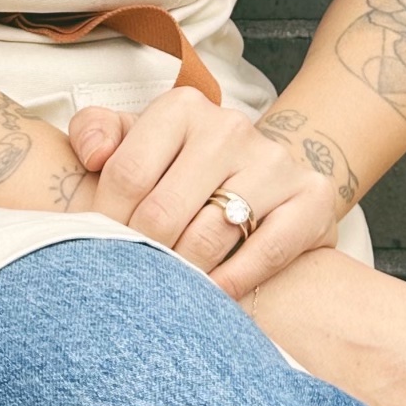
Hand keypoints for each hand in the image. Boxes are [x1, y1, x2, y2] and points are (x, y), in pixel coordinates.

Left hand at [67, 86, 341, 299]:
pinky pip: (267, 251)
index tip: (99, 250)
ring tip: (166, 293)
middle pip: (163, 210)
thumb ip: (95, 133)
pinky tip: (215, 297)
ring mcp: (274, 161)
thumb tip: (93, 155)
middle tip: (130, 281)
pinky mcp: (312, 197)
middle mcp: (230, 127)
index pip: (127, 173)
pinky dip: (235, 280)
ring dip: (183, 274)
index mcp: (182, 108)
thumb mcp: (136, 139)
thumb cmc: (184, 165)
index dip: (106, 222)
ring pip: (211, 234)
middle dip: (141, 254)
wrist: (265, 173)